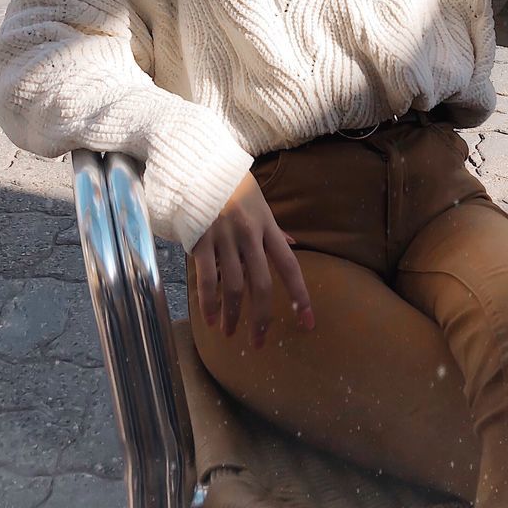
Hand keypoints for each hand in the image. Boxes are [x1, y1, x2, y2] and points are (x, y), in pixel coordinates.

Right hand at [191, 170, 314, 349]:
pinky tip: (209, 319)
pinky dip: (208, 303)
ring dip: (232, 315)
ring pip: (232, 287)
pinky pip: (205, 279)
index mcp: (267, 226)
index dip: (300, 296)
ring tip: (230, 333)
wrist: (199, 166)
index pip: (290, 267)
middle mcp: (249, 235)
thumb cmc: (233, 185)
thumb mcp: (260, 204)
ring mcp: (224, 238)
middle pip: (260, 285)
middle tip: (259, 342)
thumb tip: (293, 245)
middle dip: (261, 318)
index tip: (308, 322)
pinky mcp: (200, 240)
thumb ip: (274, 230)